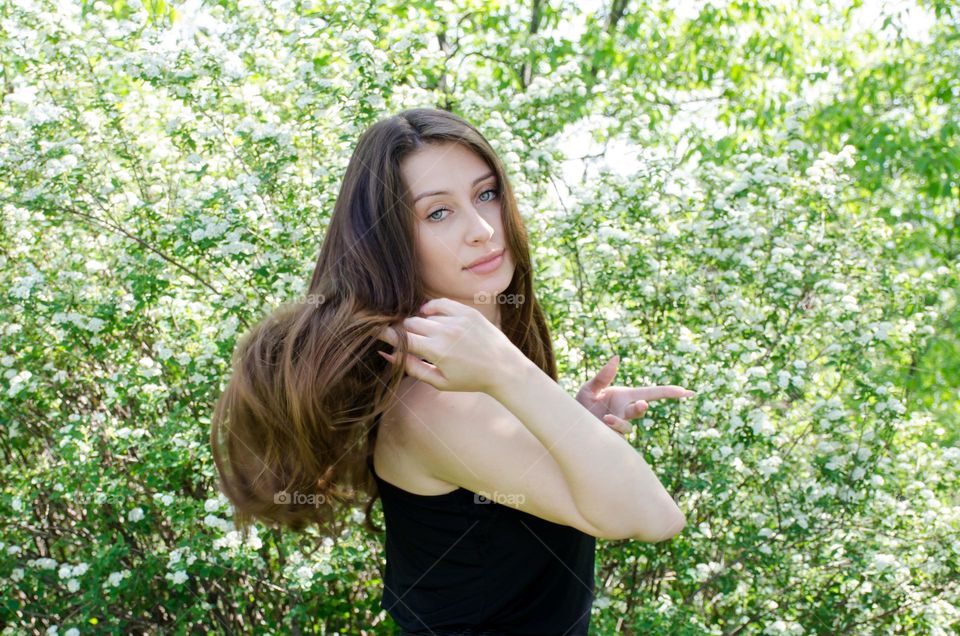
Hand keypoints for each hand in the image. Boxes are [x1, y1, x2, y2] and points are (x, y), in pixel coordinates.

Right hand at [376, 297, 524, 393]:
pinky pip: (440, 304)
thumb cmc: (470, 380)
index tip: (376, 331)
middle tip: (404, 338)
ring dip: (418, 323)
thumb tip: (387, 355)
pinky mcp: (467, 312)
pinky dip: (431, 309)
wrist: (504, 369)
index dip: (385, 334)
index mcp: (435, 351)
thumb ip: (411, 368)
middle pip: (409, 324)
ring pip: (423, 315)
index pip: (400, 338)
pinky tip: (430, 316)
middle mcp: (445, 332)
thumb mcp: (439, 381)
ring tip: (423, 334)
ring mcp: (457, 319)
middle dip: (402, 331)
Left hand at [575, 354, 695, 438]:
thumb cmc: (582, 404)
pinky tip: (603, 423)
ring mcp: (619, 426)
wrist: (570, 424)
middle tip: (643, 404)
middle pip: (641, 409)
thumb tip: (616, 357)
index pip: (651, 393)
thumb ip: (603, 376)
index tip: (687, 391)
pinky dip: (610, 429)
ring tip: (606, 418)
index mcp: (625, 396)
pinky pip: (615, 436)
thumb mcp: (590, 388)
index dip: (669, 392)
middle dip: (643, 407)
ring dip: (618, 422)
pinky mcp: (613, 439)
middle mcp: (625, 411)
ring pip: (627, 426)